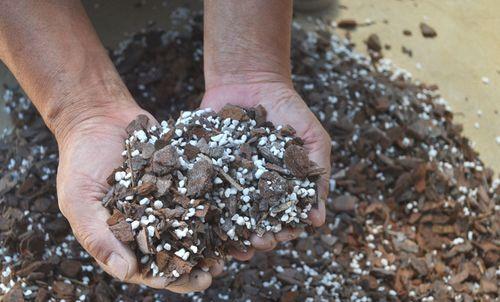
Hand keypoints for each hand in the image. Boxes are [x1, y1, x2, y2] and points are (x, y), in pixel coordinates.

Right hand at [55, 101, 217, 292]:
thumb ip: (99, 237)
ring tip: (231, 250)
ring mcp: (167, 200)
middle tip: (216, 272)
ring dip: (211, 240)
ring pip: (193, 227)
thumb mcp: (80, 200)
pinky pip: (200, 195)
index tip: (192, 281)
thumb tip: (126, 272)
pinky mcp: (180, 179)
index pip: (148, 266)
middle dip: (196, 264)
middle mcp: (149, 223)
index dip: (170, 277)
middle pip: (176, 252)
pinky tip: (232, 212)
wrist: (99, 117)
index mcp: (123, 237)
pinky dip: (215, 205)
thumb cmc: (81, 161)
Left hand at [201, 80, 330, 259]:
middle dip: (259, 237)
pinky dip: (206, 208)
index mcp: (281, 187)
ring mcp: (230, 181)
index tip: (282, 235)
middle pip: (257, 222)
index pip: (284, 218)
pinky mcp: (209, 170)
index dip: (284, 230)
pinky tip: (208, 221)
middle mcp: (255, 189)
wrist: (251, 81)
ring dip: (233, 233)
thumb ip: (318, 174)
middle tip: (257, 241)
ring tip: (234, 243)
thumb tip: (319, 219)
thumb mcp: (313, 139)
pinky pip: (206, 193)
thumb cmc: (289, 110)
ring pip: (231, 216)